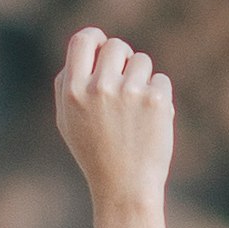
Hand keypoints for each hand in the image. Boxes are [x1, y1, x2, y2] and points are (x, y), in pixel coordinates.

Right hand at [52, 24, 175, 213]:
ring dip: (142, 79)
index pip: (83, 39)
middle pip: (116, 46)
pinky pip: (160, 80)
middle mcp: (99, 87)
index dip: (96, 39)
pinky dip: (159, 96)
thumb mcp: (67, 121)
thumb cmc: (95, 154)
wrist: (125, 188)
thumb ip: (68, 83)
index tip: (103, 47)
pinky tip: (150, 121)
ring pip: (142, 61)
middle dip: (123, 59)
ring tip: (136, 110)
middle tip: (126, 83)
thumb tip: (86, 47)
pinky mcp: (155, 100)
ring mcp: (129, 92)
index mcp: (73, 90)